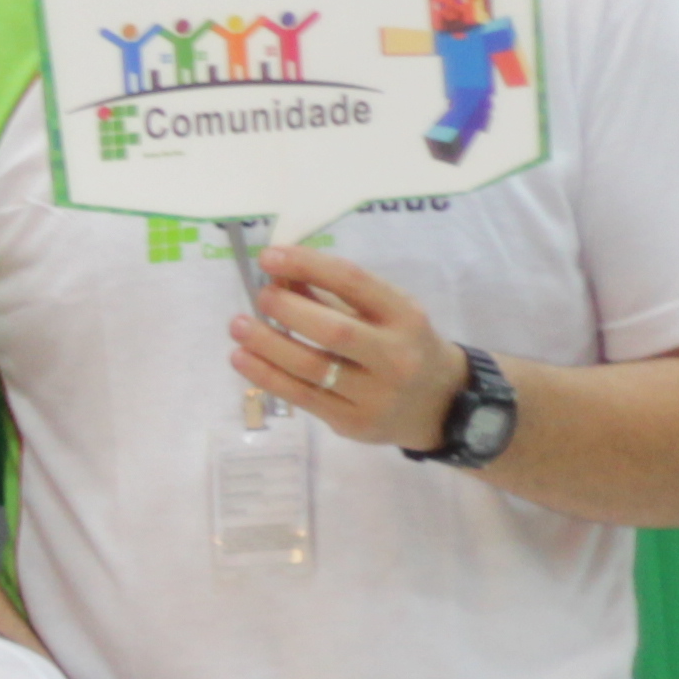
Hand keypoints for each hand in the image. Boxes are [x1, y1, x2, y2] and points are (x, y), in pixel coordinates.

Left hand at [232, 246, 469, 457]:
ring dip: (266, 344)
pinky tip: (242, 358)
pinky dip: (267, 376)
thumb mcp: (385, 312)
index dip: (309, 265)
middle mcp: (396, 356)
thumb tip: (278, 273)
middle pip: (334, 331)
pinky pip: (303, 397)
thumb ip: (334, 294)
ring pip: (312, 368)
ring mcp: (376, 395)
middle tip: (259, 297)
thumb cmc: (403, 345)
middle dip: (288, 310)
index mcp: (406, 316)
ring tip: (237, 325)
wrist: (441, 404)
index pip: (354, 283)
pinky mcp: (353, 422)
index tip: (269, 255)